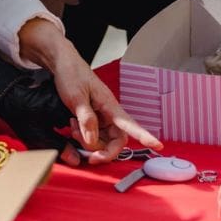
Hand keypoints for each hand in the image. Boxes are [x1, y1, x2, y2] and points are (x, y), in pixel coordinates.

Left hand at [17, 18, 161, 165]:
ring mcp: (101, 117)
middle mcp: (109, 113)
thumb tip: (93, 141)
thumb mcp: (76, 97)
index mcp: (109, 105)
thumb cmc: (72, 74)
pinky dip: (83, 137)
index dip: (144, 136)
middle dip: (104, 152)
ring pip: (103, 141)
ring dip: (89, 143)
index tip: (157, 145)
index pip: (130, 124)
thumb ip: (86, 119)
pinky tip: (73, 126)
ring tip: (73, 129)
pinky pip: (93, 136)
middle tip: (89, 157)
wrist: (63, 63)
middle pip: (117, 140)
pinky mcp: (93, 119)